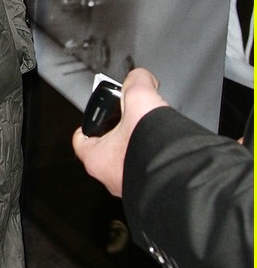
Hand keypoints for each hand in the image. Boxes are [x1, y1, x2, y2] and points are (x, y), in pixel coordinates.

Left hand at [72, 68, 168, 196]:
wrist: (185, 176)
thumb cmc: (152, 148)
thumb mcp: (140, 98)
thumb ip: (136, 82)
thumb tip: (140, 77)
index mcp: (97, 159)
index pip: (81, 138)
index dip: (91, 121)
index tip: (100, 113)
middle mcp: (111, 178)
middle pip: (108, 147)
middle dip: (122, 131)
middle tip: (133, 119)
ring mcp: (131, 186)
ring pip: (129, 160)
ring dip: (139, 145)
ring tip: (153, 131)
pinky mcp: (152, 190)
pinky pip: (148, 171)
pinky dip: (155, 158)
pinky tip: (167, 148)